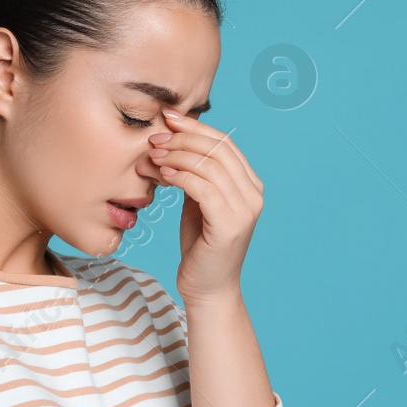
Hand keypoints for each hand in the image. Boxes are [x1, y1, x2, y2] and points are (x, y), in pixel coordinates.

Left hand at [149, 111, 263, 304]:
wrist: (208, 288)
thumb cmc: (200, 246)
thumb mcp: (198, 202)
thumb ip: (195, 175)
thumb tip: (171, 141)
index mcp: (250, 184)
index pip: (225, 143)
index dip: (196, 127)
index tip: (168, 118)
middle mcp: (254, 194)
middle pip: (219, 149)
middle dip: (183, 138)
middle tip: (155, 137)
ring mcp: (245, 210)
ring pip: (210, 166)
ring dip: (177, 155)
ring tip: (153, 154)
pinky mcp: (230, 225)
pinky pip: (203, 188)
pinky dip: (181, 176)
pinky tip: (163, 174)